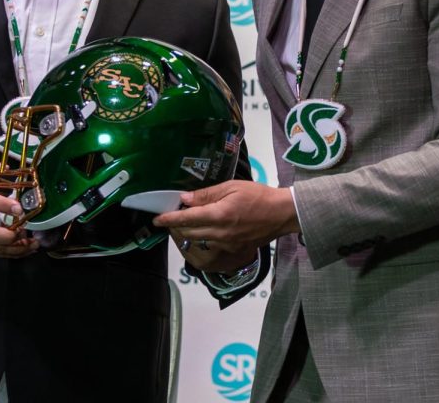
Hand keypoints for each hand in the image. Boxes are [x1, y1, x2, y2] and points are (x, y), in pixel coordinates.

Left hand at [154, 181, 297, 269]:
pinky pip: (211, 249)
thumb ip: (206, 195)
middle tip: (171, 217)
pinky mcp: (233, 251)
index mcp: (219, 215)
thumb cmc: (258, 196)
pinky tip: (202, 232)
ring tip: (184, 224)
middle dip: (176, 227)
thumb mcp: (231, 187)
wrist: (282, 214)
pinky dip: (201, 242)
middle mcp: (220, 234)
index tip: (156, 219)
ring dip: (187, 235)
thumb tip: (184, 199)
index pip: (187, 219)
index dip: (169, 219)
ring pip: (198, 243)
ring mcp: (227, 245)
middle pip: (188, 234)